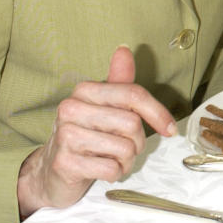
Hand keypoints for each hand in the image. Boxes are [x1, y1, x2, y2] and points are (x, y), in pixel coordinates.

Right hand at [16, 47, 174, 218]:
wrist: (52, 171)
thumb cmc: (87, 135)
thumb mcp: (105, 106)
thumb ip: (119, 81)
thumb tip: (124, 49)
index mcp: (84, 91)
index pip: (133, 94)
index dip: (158, 113)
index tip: (170, 130)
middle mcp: (71, 109)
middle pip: (132, 124)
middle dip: (137, 142)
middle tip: (125, 148)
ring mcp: (65, 136)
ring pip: (124, 148)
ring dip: (127, 160)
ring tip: (113, 159)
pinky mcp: (64, 163)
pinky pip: (111, 168)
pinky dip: (115, 173)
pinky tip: (103, 170)